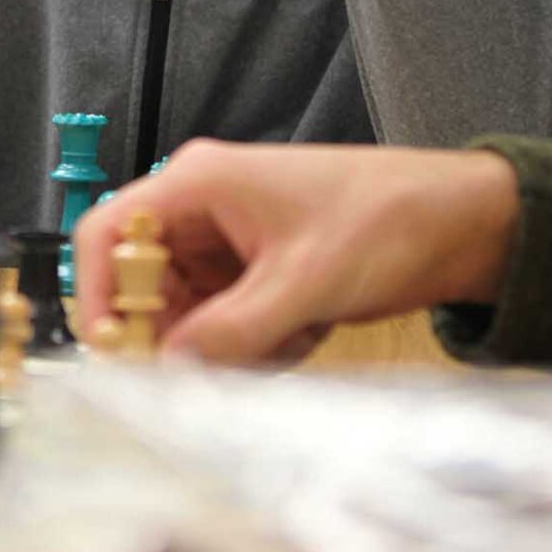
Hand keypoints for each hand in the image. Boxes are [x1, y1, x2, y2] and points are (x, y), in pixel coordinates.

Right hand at [73, 139, 521, 364]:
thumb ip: (231, 331)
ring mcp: (226, 240)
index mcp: (198, 182)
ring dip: (222, 343)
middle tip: (210, 368)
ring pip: (184, 311)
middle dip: (175, 332)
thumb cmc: (386, 217)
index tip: (113, 350)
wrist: (456, 221)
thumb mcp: (304, 282)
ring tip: (286, 338)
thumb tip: (169, 369)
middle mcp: (201, 207)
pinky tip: (303, 333)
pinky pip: (221, 322)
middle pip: (141, 282)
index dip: (95, 293)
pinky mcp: (251, 270)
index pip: (107, 232)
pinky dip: (252, 342)